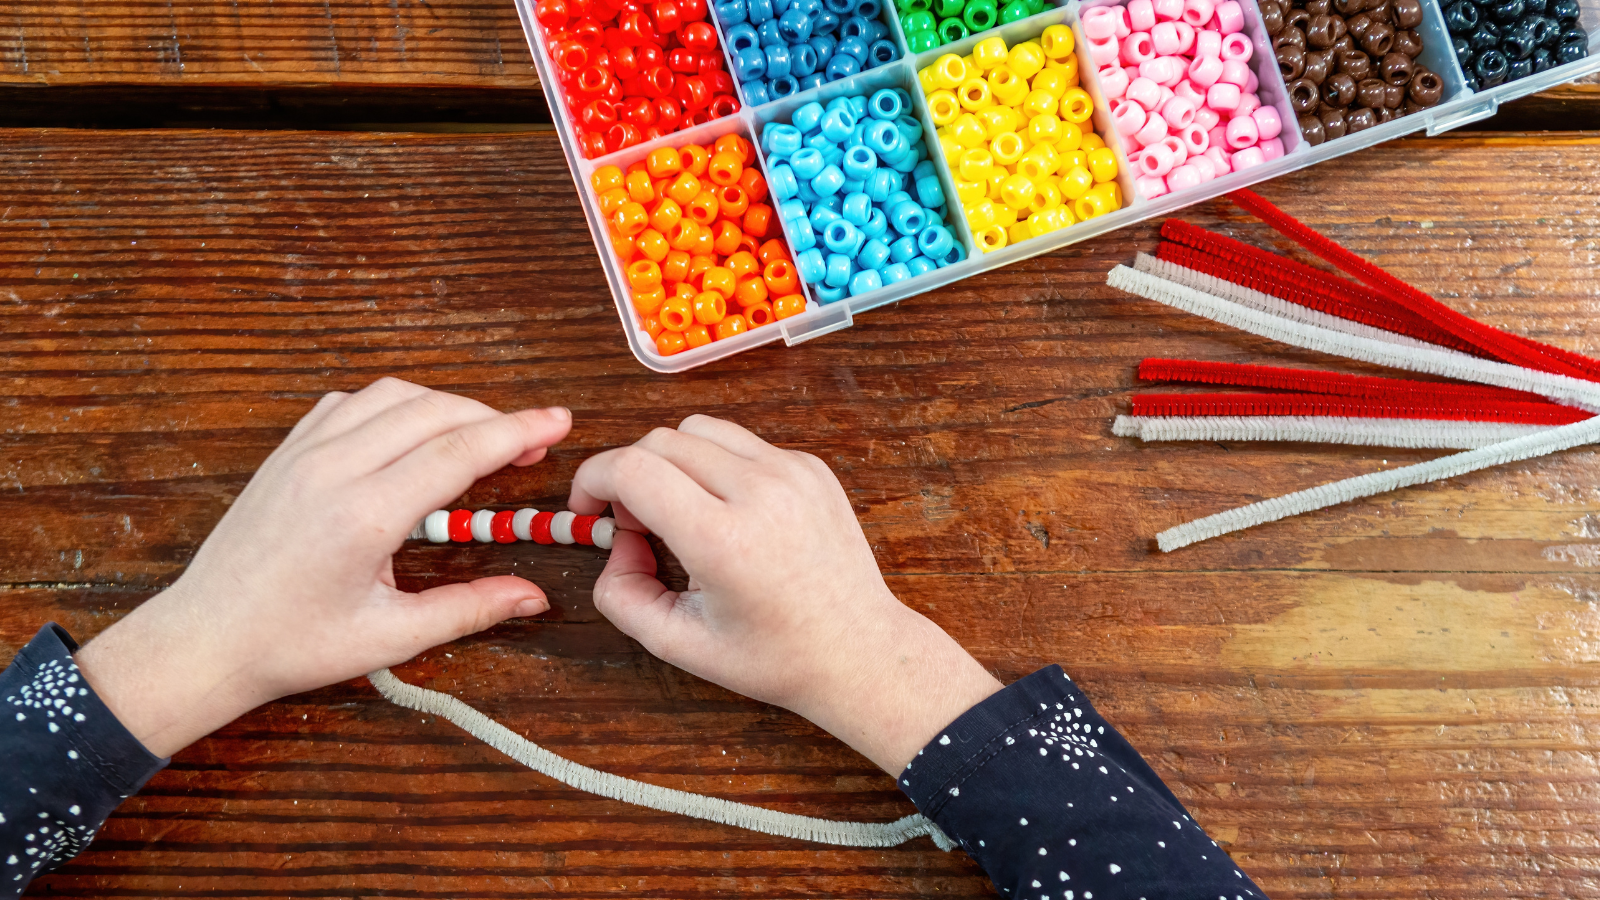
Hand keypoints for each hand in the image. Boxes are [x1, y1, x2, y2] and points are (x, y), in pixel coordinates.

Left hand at [75, 378, 571, 757]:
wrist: (204, 638)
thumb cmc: (292, 645)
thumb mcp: (389, 637)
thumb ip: (469, 609)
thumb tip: (533, 597)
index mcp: (364, 514)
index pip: (459, 450)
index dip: (518, 430)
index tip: (559, 421)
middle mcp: (334, 468)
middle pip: (434, 410)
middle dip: (493, 418)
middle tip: (532, 443)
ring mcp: (304, 452)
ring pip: (393, 394)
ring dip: (446, 406)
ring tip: (479, 437)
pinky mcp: (286, 451)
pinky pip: (350, 402)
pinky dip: (394, 405)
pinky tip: (411, 434)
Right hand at [569, 415, 1000, 773]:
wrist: (859, 651)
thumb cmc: (772, 656)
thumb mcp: (678, 643)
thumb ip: (621, 593)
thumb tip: (617, 541)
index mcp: (723, 540)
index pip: (632, 468)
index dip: (592, 479)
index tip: (590, 508)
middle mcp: (760, 492)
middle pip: (660, 440)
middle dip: (629, 473)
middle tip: (637, 524)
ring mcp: (792, 472)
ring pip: (699, 429)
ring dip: (672, 461)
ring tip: (681, 513)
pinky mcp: (811, 466)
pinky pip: (741, 443)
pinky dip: (716, 466)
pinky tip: (728, 513)